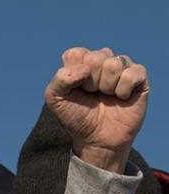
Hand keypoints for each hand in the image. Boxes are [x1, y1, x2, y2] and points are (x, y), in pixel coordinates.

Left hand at [45, 47, 148, 172]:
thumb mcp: (55, 99)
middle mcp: (101, 61)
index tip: (74, 90)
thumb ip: (60, 79)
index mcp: (80, 63)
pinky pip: (131, 73)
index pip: (76, 54)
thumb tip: (86, 68)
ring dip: (106, 86)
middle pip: (95, 57)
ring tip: (106, 97)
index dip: (73, 75)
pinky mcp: (139, 77)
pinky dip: (123, 90)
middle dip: (90, 82)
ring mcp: (121, 68)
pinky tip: (121, 98)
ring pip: (113, 63)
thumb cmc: (75, 117)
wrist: (96, 139)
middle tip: (91, 95)